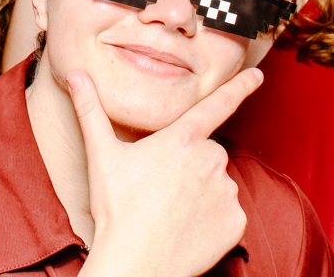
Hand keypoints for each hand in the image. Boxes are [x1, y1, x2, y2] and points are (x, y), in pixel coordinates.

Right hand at [70, 68, 262, 276]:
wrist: (136, 262)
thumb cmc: (117, 208)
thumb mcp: (101, 155)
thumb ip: (90, 110)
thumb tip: (75, 74)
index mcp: (182, 138)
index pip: (217, 104)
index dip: (239, 86)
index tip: (258, 74)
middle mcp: (211, 159)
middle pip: (206, 153)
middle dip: (189, 164)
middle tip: (159, 186)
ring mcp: (227, 191)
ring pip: (217, 183)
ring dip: (200, 192)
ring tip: (170, 210)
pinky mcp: (236, 221)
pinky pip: (227, 213)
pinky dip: (212, 219)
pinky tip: (187, 227)